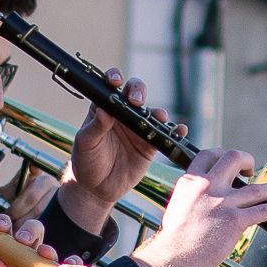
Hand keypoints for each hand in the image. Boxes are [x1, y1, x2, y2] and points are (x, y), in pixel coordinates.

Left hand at [0, 217, 52, 266]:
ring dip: (51, 250)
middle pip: (32, 236)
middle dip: (31, 232)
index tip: (1, 226)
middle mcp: (25, 262)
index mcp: (5, 261)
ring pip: (51, 252)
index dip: (4, 225)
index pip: (5, 236)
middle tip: (27, 240)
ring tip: (47, 255)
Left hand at [58, 72, 169, 230]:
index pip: (110, 86)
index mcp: (104, 107)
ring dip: (158, 112)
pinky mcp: (149, 144)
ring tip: (159, 117)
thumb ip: (95, 127)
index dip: (115, 78)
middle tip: (136, 102)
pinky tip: (180, 130)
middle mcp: (122, 113)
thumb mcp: (85, 143)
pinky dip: (175, 130)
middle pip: (135, 92)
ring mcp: (138, 127)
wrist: (97, 188)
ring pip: (152, 112)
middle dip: (138, 91)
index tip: (116, 82)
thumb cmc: (86, 161)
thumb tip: (103, 111)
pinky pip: (165, 134)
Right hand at [132, 149, 266, 266]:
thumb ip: (194, 195)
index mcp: (190, 181)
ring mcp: (222, 203)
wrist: (172, 257)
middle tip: (251, 170)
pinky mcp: (234, 221)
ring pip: (256, 188)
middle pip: (234, 158)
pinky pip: (262, 210)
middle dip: (247, 160)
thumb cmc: (173, 237)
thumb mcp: (179, 205)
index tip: (230, 163)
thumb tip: (206, 195)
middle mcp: (207, 186)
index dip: (222, 154)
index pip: (209, 154)